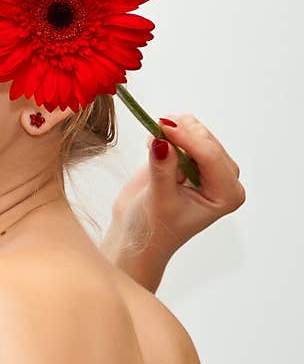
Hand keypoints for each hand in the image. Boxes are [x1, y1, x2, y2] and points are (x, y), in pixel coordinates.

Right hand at [101, 113, 245, 292]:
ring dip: (175, 131)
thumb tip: (161, 142)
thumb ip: (162, 170)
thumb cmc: (153, 230)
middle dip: (181, 133)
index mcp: (226, 194)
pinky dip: (168, 133)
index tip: (162, 127)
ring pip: (197, 133)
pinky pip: (184, 135)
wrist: (137, 236)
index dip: (186, 139)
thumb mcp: (159, 201)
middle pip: (206, 141)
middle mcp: (222, 179)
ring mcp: (207, 168)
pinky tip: (153, 142)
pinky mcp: (189, 160)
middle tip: (154, 127)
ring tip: (152, 140)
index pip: (210, 157)